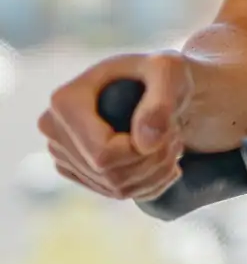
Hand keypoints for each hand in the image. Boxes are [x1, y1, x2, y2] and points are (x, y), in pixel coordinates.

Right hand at [37, 51, 194, 200]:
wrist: (157, 85)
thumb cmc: (161, 73)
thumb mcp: (169, 71)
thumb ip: (161, 102)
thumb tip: (145, 143)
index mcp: (66, 101)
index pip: (103, 154)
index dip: (143, 152)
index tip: (168, 129)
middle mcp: (55, 130)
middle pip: (110, 173)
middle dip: (154, 161)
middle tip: (175, 136)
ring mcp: (63, 153)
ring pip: (116, 187)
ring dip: (156, 172)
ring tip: (170, 144)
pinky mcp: (78, 170)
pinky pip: (116, 192)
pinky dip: (149, 182)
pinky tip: (161, 160)